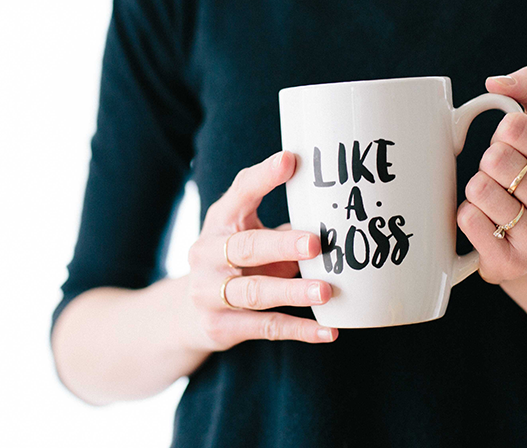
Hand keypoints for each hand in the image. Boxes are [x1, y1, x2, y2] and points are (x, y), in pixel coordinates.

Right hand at [184, 151, 338, 351]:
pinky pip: (266, 328)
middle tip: (316, 243)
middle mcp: (207, 255)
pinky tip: (328, 331)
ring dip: (293, 291)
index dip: (263, 177)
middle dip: (282, 245)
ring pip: (255, 292)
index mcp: (219, 222)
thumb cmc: (235, 263)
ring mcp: (209, 293)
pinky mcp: (221, 327)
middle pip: (246, 247)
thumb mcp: (249, 235)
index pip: (239, 194)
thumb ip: (283, 225)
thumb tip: (339, 214)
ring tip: (326, 291)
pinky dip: (300, 330)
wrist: (187, 314)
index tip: (290, 161)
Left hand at [457, 66, 526, 283]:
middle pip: (494, 160)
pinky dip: (465, 215)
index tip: (513, 148)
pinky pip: (467, 220)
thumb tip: (496, 82)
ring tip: (495, 202)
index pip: (514, 129)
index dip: (502, 134)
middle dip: (488, 163)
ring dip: (475, 190)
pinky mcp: (510, 265)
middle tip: (502, 179)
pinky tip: (486, 224)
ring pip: (478, 190)